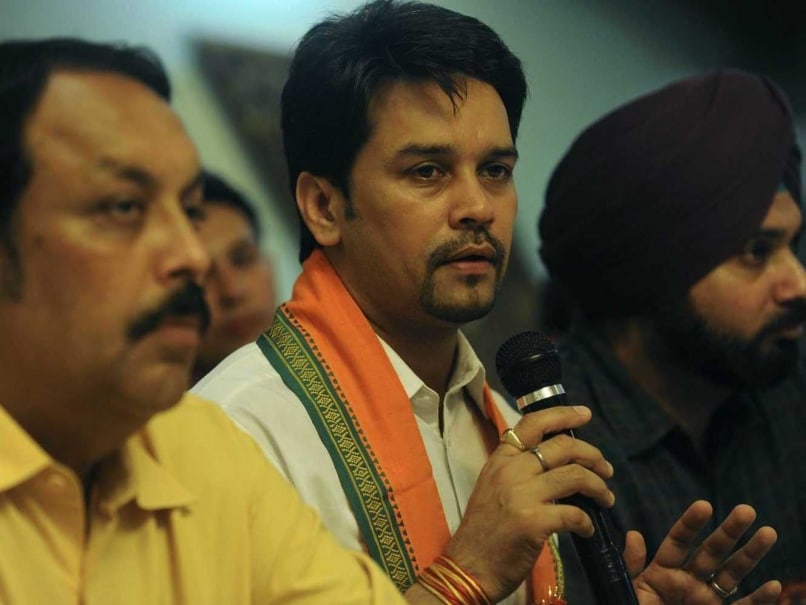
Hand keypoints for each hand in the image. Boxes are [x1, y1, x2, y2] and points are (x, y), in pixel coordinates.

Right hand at [441, 405, 613, 601]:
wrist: (468, 566)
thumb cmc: (483, 530)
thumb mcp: (493, 487)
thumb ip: (519, 469)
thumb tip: (557, 461)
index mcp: (500, 459)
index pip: (532, 424)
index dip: (563, 414)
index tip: (584, 414)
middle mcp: (511, 470)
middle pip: (562, 446)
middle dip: (593, 455)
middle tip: (606, 469)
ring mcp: (522, 494)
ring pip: (574, 475)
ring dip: (598, 487)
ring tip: (606, 498)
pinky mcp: (533, 521)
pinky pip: (574, 513)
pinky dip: (587, 521)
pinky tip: (587, 529)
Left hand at [626, 500, 779, 603]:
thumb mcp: (629, 592)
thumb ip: (632, 567)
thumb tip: (635, 534)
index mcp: (663, 572)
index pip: (678, 541)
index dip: (691, 524)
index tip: (704, 506)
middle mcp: (689, 582)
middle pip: (711, 551)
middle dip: (729, 531)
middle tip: (746, 510)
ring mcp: (706, 600)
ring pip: (732, 573)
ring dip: (750, 554)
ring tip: (768, 532)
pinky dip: (760, 599)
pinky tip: (774, 586)